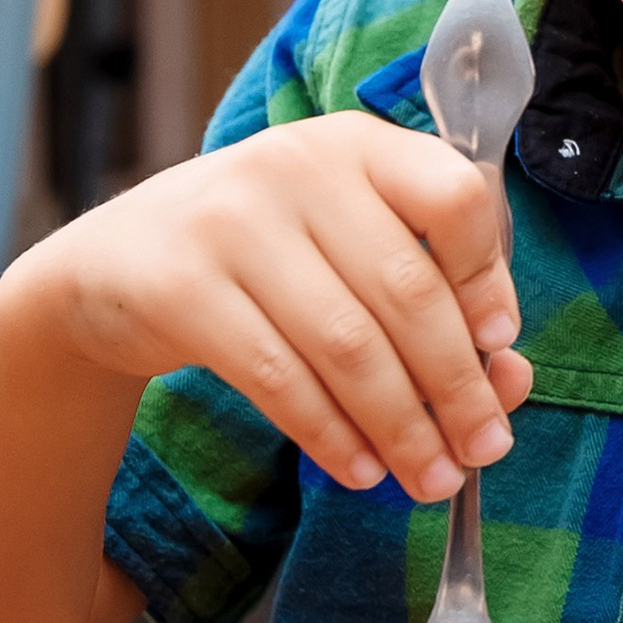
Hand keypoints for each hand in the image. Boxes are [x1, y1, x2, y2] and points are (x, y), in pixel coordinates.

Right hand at [17, 112, 534, 504]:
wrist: (111, 267)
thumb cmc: (262, 259)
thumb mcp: (342, 245)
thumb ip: (432, 294)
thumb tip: (510, 376)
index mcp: (354, 143)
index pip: (451, 195)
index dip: (487, 277)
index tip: (502, 345)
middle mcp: (295, 166)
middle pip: (404, 289)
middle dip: (456, 384)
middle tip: (485, 448)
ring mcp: (230, 221)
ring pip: (346, 344)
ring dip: (402, 426)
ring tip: (433, 479)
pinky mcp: (180, 286)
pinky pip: (278, 378)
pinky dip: (332, 434)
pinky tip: (362, 469)